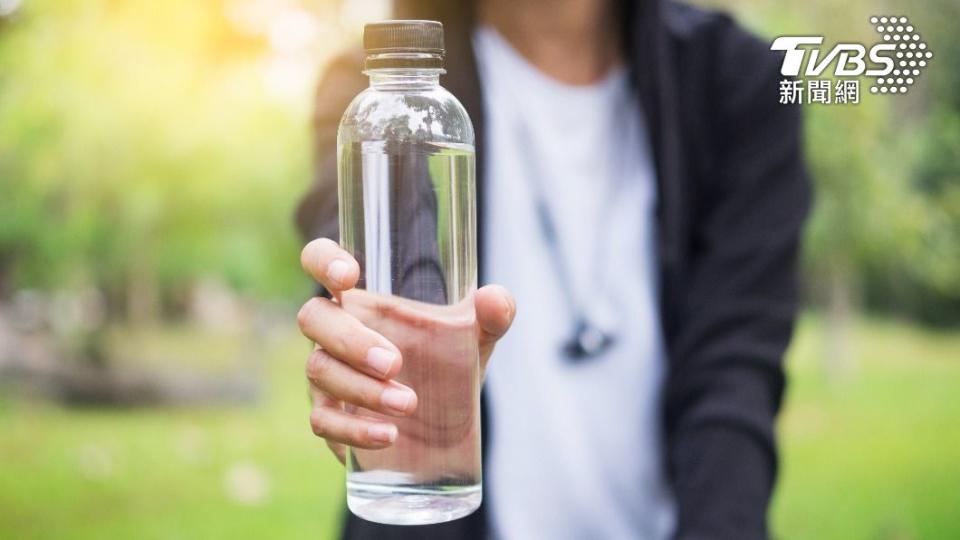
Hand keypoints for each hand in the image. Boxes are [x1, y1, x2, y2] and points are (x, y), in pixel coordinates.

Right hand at [298, 238, 515, 464]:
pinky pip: (323, 421)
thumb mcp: (477, 338)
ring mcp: (326, 373)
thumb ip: (493, 315)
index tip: (348, 276)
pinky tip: (389, 435)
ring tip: (408, 404)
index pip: (319, 261)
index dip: (323, 260)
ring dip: (362, 390)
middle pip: (314, 318)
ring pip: (320, 371)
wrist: (445, 425)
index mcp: (363, 298)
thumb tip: (494, 300)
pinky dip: (354, 430)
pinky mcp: (329, 417)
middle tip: (395, 363)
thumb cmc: (449, 364)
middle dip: (351, 340)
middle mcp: (335, 330)